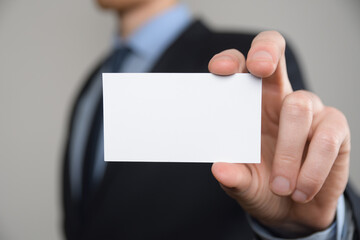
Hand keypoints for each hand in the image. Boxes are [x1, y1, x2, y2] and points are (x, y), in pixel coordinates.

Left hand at [208, 31, 350, 235]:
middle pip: (274, 53)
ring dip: (287, 153)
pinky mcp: (334, 127)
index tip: (220, 71)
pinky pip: (325, 138)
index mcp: (248, 104)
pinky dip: (311, 169)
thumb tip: (220, 169)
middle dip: (266, 51)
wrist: (293, 210)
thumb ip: (233, 176)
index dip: (230, 61)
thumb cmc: (263, 186)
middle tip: (260, 67)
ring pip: (298, 106)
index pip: (240, 69)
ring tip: (280, 187)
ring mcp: (309, 109)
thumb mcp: (243, 184)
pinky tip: (301, 189)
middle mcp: (278, 98)